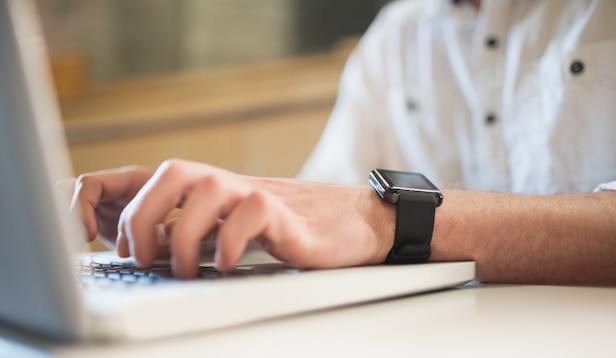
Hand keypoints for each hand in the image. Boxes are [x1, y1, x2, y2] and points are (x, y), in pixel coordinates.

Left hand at [72, 159, 395, 277]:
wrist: (354, 221)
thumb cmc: (295, 229)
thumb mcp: (240, 227)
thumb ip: (204, 230)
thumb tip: (155, 250)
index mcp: (219, 189)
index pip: (161, 179)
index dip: (132, 209)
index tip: (119, 246)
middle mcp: (235, 186)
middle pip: (175, 172)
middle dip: (144, 214)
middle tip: (141, 256)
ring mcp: (262, 196)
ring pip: (208, 188)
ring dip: (184, 234)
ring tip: (186, 270)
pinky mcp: (289, 215)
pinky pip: (252, 212)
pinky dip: (230, 240)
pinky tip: (229, 265)